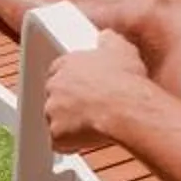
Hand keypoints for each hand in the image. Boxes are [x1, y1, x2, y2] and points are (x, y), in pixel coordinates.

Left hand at [41, 32, 150, 146]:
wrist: (127, 108)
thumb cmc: (126, 80)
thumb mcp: (121, 48)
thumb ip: (108, 40)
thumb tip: (106, 36)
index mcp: (66, 64)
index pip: (57, 71)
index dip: (71, 82)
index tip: (81, 87)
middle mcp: (54, 86)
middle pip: (55, 97)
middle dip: (69, 104)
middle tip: (91, 107)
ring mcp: (52, 111)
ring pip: (57, 121)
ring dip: (71, 124)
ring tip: (95, 124)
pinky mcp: (56, 134)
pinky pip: (60, 142)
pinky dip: (72, 144)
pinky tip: (90, 138)